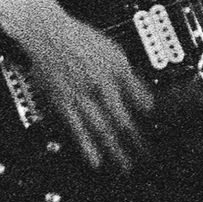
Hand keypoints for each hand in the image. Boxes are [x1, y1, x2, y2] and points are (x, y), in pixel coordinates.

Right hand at [15, 9, 154, 173]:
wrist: (48, 34)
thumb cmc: (82, 41)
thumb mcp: (115, 53)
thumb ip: (132, 79)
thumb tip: (148, 99)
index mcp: (111, 75)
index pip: (134, 105)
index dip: (144, 125)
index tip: (155, 139)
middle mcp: (95, 88)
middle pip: (118, 122)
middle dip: (132, 143)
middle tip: (145, 160)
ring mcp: (77, 97)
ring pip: (99, 129)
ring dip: (113, 150)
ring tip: (124, 167)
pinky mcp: (61, 103)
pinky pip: (76, 128)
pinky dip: (86, 146)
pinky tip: (94, 160)